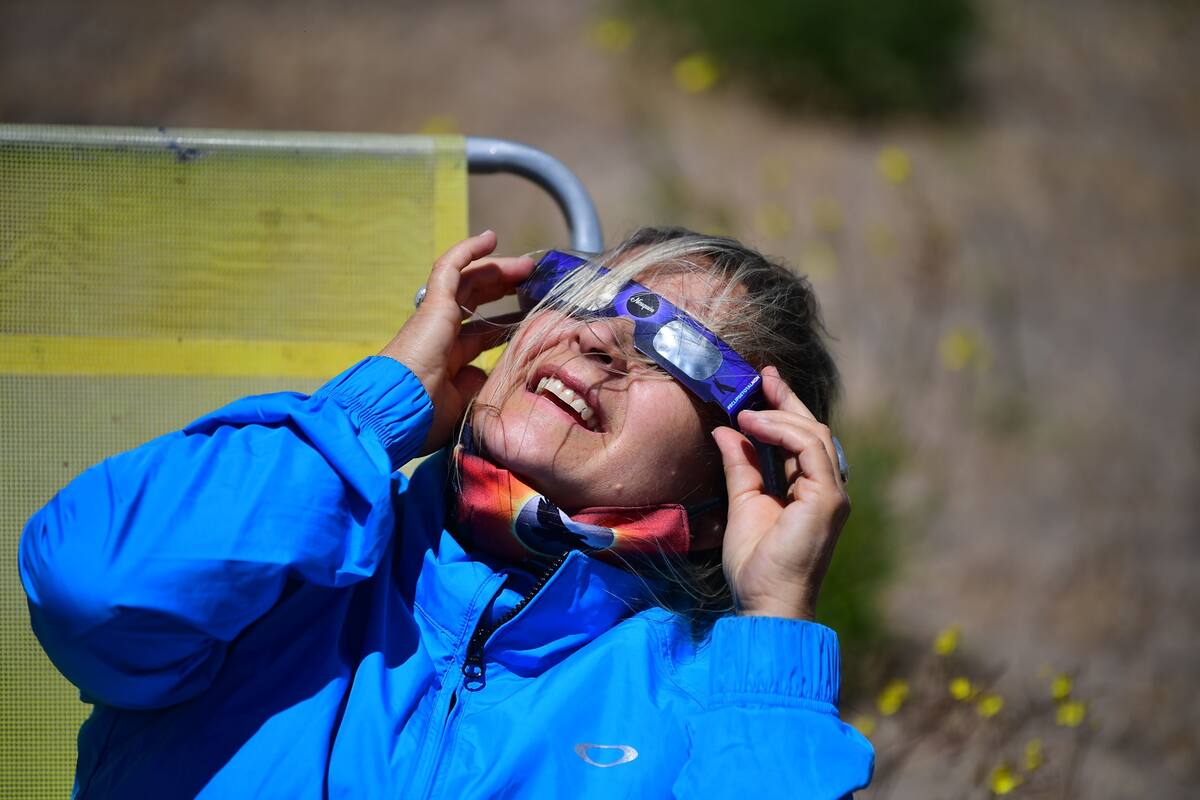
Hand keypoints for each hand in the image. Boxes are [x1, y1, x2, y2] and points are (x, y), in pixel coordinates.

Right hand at [378, 231, 533, 455]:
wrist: (400, 410)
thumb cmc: (427, 416)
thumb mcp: (464, 403)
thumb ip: (477, 384)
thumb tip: (486, 372)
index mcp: (447, 359)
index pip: (480, 333)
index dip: (504, 323)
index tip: (529, 317)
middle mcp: (440, 334)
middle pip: (476, 302)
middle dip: (503, 289)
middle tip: (531, 282)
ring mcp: (434, 317)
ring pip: (467, 281)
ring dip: (497, 270)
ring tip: (525, 265)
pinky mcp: (433, 304)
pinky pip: (449, 268)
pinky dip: (468, 251)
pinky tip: (490, 239)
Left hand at [712, 366, 850, 620]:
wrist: (766, 602)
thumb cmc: (755, 564)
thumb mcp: (742, 503)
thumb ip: (739, 466)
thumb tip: (725, 430)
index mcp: (808, 491)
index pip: (800, 440)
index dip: (783, 410)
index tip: (761, 386)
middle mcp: (826, 489)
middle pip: (811, 430)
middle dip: (787, 400)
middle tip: (762, 376)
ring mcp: (831, 493)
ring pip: (813, 435)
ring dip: (779, 414)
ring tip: (746, 407)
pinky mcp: (828, 499)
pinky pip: (809, 449)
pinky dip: (783, 431)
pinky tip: (755, 424)